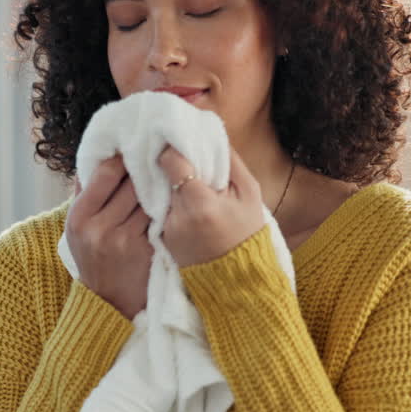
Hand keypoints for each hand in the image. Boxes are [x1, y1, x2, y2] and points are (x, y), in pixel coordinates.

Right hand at [67, 154, 152, 318]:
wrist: (106, 301)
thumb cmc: (91, 256)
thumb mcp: (75, 227)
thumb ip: (83, 193)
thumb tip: (95, 154)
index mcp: (80, 217)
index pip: (105, 173)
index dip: (121, 157)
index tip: (131, 149)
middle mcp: (101, 228)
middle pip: (132, 183)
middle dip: (145, 167)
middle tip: (156, 153)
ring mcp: (126, 241)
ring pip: (150, 199)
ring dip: (160, 184)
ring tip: (166, 171)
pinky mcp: (147, 250)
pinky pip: (161, 218)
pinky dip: (167, 205)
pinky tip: (173, 196)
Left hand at [158, 145, 265, 267]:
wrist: (239, 279)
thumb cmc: (248, 233)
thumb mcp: (250, 194)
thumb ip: (230, 161)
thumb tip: (211, 132)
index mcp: (200, 203)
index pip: (171, 162)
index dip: (174, 149)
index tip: (178, 143)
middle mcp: (177, 217)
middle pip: (162, 176)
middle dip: (172, 168)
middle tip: (184, 162)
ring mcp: (166, 230)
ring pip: (160, 194)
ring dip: (171, 187)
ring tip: (189, 188)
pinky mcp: (162, 239)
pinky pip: (162, 212)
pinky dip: (171, 205)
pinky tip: (186, 207)